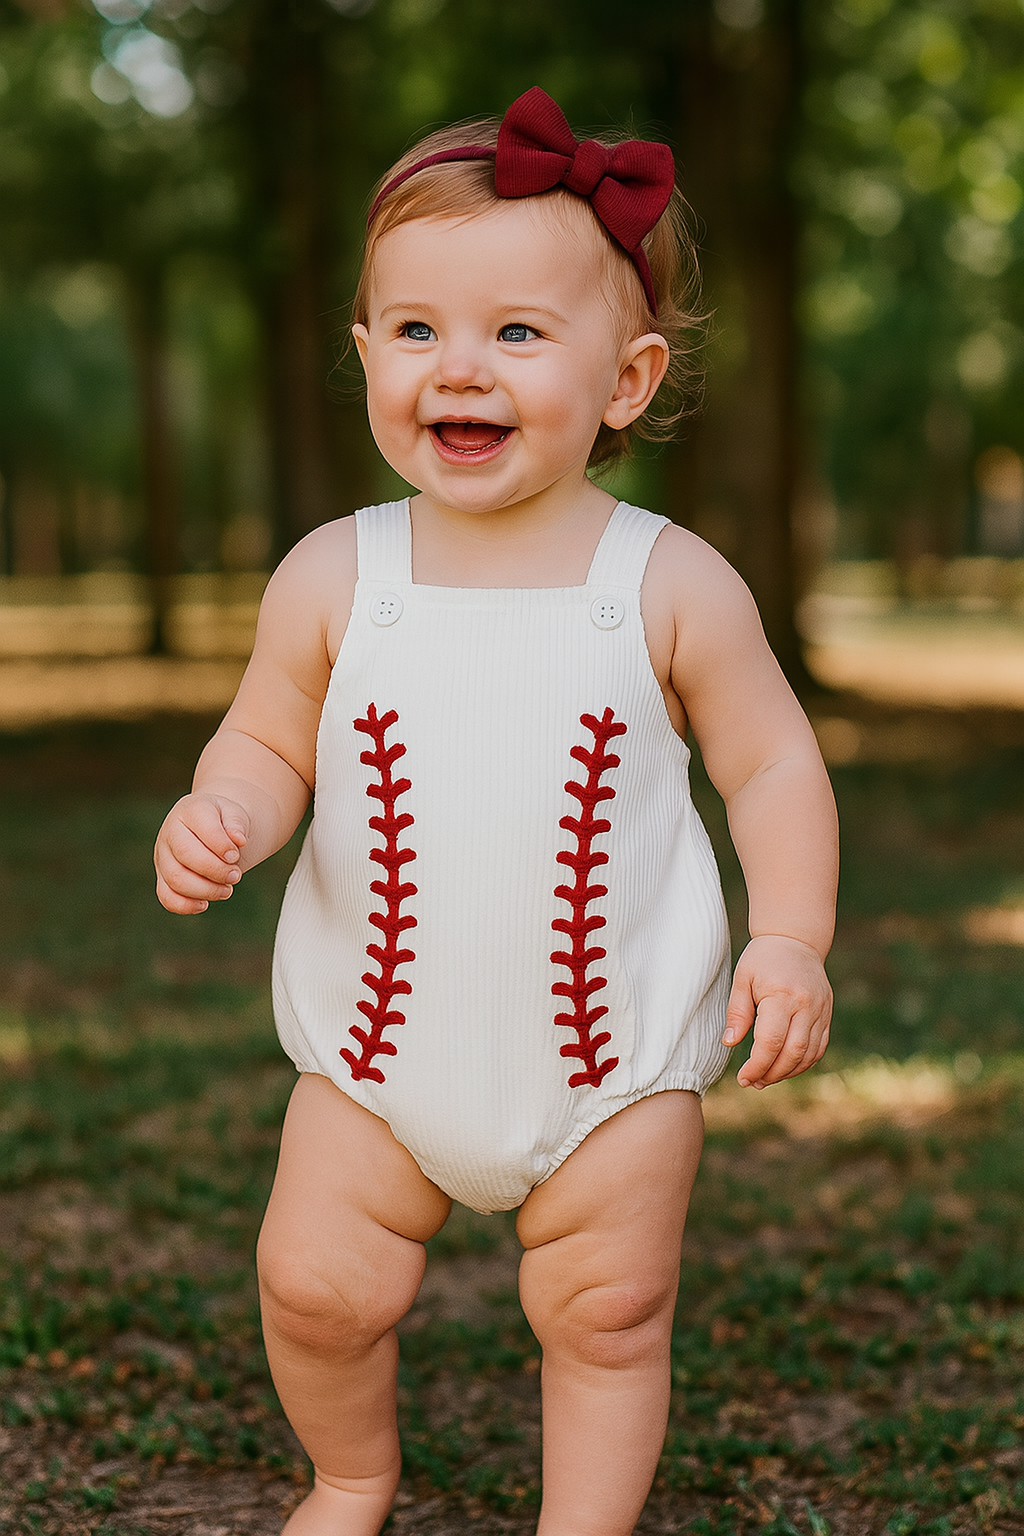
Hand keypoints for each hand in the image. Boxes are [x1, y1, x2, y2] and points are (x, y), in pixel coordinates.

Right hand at [154, 793, 249, 914]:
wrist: (216, 827)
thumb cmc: (225, 821)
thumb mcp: (236, 814)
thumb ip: (237, 823)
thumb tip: (238, 840)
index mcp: (190, 810)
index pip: (202, 828)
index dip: (221, 845)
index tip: (236, 854)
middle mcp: (170, 832)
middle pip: (186, 855)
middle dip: (216, 870)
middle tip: (236, 875)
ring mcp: (163, 856)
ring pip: (176, 879)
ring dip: (206, 890)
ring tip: (227, 889)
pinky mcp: (163, 877)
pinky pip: (166, 897)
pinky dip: (185, 905)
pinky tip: (205, 903)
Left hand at [722, 934, 831, 1088]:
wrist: (795, 939)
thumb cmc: (763, 958)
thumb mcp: (742, 979)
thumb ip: (737, 1012)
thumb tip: (729, 1043)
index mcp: (782, 995)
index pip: (771, 1042)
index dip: (757, 1066)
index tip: (743, 1078)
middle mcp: (806, 1005)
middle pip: (792, 1053)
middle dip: (772, 1074)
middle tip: (753, 1083)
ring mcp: (821, 1010)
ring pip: (809, 1054)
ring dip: (788, 1072)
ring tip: (766, 1078)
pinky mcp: (827, 1014)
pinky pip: (819, 1047)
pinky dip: (803, 1063)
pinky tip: (785, 1067)